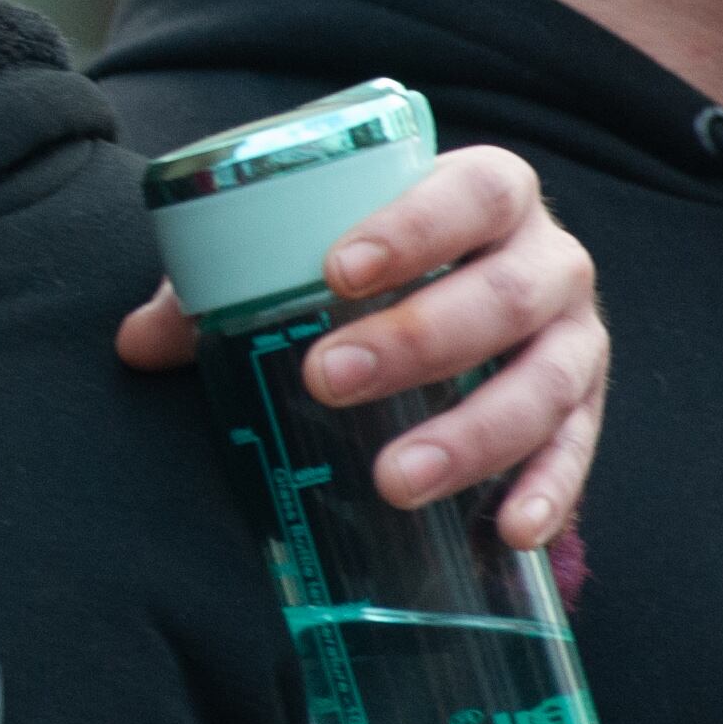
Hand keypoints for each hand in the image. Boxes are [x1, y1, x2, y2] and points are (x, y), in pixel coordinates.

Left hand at [118, 142, 604, 547]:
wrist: (459, 297)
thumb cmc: (368, 268)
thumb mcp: (308, 256)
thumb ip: (225, 286)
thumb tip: (137, 344)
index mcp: (489, 195)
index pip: (472, 192)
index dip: (414, 227)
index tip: (338, 270)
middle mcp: (549, 261)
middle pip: (505, 297)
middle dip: (417, 341)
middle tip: (327, 379)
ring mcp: (576, 339)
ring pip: (545, 383)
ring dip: (471, 435)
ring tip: (394, 480)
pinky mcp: (586, 411)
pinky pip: (577, 454)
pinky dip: (548, 492)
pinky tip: (506, 531)